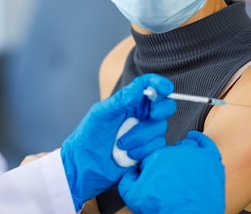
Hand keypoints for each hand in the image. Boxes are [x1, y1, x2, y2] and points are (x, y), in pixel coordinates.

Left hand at [60, 74, 175, 210]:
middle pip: (163, 107)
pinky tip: (128, 155)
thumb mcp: (101, 114)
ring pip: (160, 128)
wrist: (84, 166)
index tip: (166, 89)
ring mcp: (144, 134)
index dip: (160, 84)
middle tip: (152, 115)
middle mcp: (139, 116)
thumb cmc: (88, 137)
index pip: (148, 87)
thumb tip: (139, 88)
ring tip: (121, 144)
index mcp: (128, 102)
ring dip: (141, 137)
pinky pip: (157, 147)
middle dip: (161, 110)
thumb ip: (120, 100)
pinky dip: (142, 150)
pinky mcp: (147, 151)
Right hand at [118, 131, 224, 213]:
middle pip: (169, 152)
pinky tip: (194, 140)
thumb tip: (131, 170)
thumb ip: (127, 178)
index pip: (152, 156)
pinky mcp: (210, 160)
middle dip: (167, 163)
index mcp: (156, 157)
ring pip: (186, 146)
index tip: (154, 178)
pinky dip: (199, 140)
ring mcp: (194, 154)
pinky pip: (204, 143)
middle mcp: (175, 151)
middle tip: (169, 178)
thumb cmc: (162, 208)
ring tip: (181, 165)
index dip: (152, 168)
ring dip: (182, 152)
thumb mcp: (132, 195)